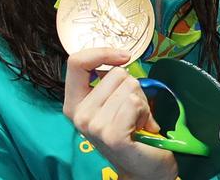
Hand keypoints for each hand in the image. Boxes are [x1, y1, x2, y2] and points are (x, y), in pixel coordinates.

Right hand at [63, 48, 177, 179]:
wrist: (144, 166)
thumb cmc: (132, 130)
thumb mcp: (115, 101)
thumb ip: (111, 81)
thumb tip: (121, 58)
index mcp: (75, 103)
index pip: (76, 63)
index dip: (102, 53)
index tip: (123, 57)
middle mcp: (78, 115)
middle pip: (116, 73)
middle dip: (133, 87)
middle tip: (133, 111)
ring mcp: (92, 125)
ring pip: (129, 86)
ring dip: (141, 101)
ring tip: (137, 121)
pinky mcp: (111, 134)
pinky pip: (134, 102)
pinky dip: (145, 112)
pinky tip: (142, 128)